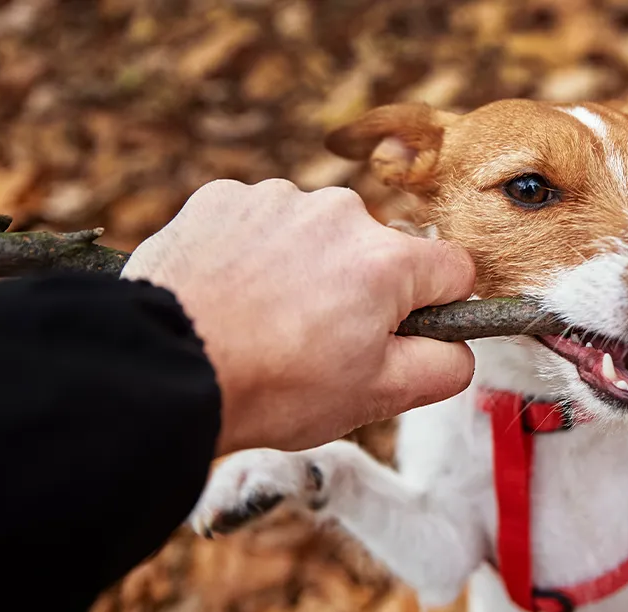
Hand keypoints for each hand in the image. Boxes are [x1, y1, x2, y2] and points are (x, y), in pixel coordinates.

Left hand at [121, 179, 475, 454]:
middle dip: (363, 291)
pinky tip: (233, 295)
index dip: (436, 309)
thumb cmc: (273, 386)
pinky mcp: (223, 199)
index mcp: (388, 261)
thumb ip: (444, 368)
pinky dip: (256, 253)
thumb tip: (461, 349)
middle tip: (319, 343)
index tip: (400, 336)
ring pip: (320, 235)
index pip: (454, 270)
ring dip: (307, 269)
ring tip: (266, 321)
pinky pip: (263, 222)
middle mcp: (340, 213)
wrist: (165, 369)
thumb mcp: (378, 396)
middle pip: (381, 251)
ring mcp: (278, 199)